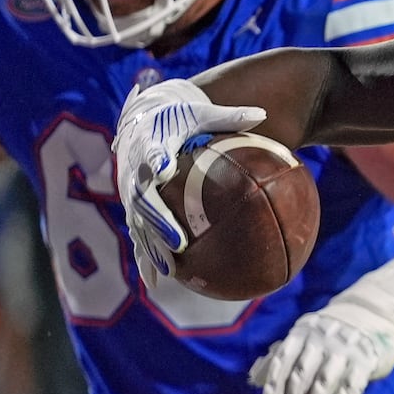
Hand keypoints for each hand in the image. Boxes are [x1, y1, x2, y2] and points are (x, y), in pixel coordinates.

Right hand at [112, 78, 265, 282]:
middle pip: (142, 200)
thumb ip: (229, 115)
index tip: (165, 170)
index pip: (151, 152)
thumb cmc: (180, 117)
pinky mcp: (133, 208)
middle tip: (178, 241)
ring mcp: (131, 194)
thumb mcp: (202, 112)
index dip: (155, 160)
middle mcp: (135, 173)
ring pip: (138, 224)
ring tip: (170, 270)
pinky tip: (157, 282)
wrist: (144, 121)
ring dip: (152, 247)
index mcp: (150, 144)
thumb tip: (263, 114)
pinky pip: (139, 236)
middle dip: (158, 221)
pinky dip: (146, 258)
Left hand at [250, 247, 393, 393]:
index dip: (274, 390)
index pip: (283, 362)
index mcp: (302, 332)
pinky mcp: (367, 359)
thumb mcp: (305, 337)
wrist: (374, 316)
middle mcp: (322, 338)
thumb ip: (281, 357)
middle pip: (303, 376)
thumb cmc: (330, 335)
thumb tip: (254, 380)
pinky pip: (351, 387)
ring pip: (325, 384)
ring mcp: (345, 348)